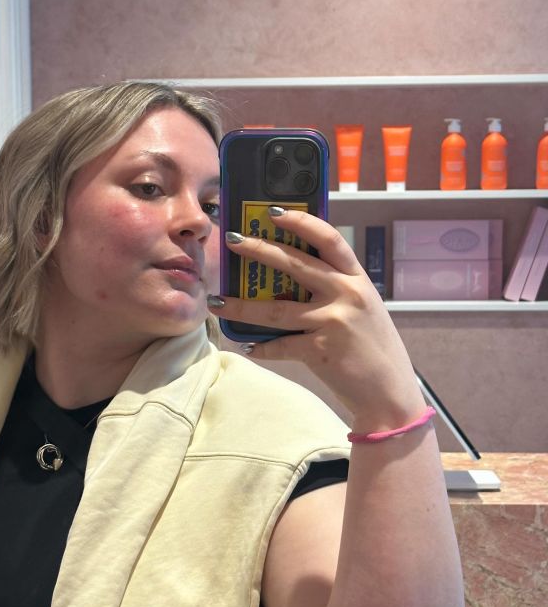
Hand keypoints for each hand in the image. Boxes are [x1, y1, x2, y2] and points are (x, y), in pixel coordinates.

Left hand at [207, 207, 426, 429]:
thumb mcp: (363, 308)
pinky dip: (261, 348)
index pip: (328, 239)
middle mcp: (346, 295)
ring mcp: (333, 322)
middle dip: (258, 249)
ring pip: (274, 309)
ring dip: (240, 306)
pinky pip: (280, 345)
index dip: (301, 222)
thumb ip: (336, 289)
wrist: (390, 393)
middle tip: (232, 240)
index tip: (274, 212)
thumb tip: (290, 276)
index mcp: (357, 280)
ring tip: (216, 301)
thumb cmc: (374, 349)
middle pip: (294, 264)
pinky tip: (247, 345)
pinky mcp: (320, 351)